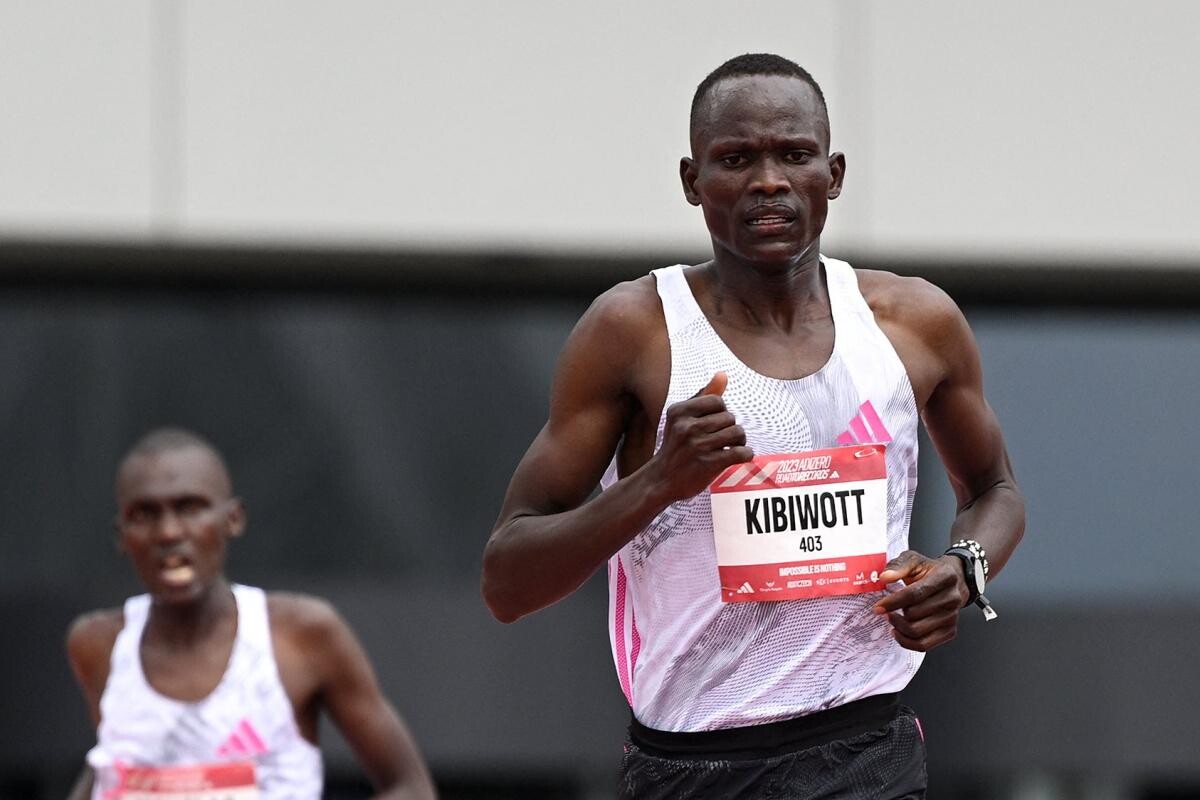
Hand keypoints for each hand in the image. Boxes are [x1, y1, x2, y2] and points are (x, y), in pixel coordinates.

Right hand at [645, 372, 753, 503]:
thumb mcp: (681, 419)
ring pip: (738, 433)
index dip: (722, 412)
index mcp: (679, 411)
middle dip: (730, 428)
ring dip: (740, 442)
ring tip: (731, 447)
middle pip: (730, 417)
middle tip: (722, 440)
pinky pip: (741, 452)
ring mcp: (697, 446)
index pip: (718, 401)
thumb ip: (703, 396)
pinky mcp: (708, 464)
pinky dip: (745, 455)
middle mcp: (686, 427)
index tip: (715, 424)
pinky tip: (739, 457)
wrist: (661, 480)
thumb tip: (723, 374)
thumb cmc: (675, 447)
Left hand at [872, 551, 969, 651]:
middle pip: (915, 614)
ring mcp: (952, 617)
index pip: (915, 593)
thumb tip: (885, 577)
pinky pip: (924, 645)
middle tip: (885, 610)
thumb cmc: (931, 571)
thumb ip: (898, 566)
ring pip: (918, 632)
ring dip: (898, 627)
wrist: (954, 581)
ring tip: (892, 618)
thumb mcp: (914, 560)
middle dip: (894, 614)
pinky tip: (898, 632)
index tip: (878, 607)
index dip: (894, 601)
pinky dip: (906, 642)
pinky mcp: (950, 631)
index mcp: (945, 577)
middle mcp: (952, 598)